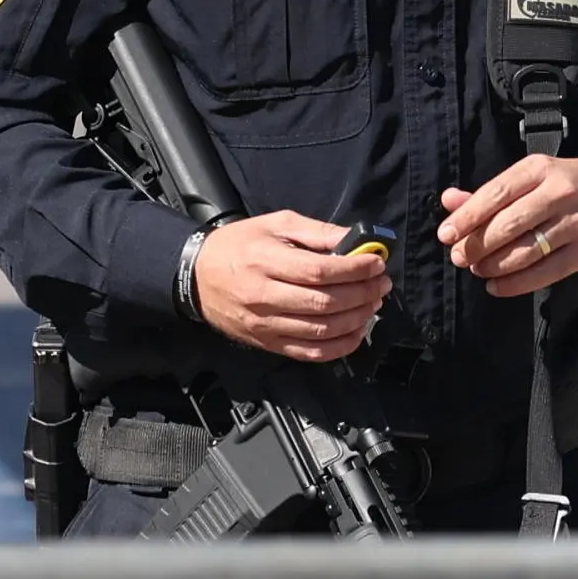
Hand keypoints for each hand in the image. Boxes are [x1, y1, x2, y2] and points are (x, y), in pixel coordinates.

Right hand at [191, 211, 393, 363]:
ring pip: (321, 331)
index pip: (319, 271)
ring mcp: (266, 325)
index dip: (354, 269)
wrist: (196, 277)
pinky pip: (310, 353)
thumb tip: (355, 240)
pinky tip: (356, 332)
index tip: (376, 263)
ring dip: (356, 319)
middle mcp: (265, 296)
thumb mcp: (275, 224)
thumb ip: (316, 232)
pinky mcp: (268, 344)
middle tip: (381, 284)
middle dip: (362, 293)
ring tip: (373, 304)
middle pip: (324, 302)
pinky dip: (340, 347)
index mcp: (265, 260)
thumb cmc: (237, 246)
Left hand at [437, 155, 577, 297]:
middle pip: (508, 225)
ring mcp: (574, 224)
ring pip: (525, 252)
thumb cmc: (569, 183)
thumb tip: (449, 201)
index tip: (446, 234)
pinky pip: (544, 273)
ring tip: (478, 269)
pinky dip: (515, 284)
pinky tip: (497, 286)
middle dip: (477, 245)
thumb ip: (490, 191)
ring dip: (494, 266)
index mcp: (539, 169)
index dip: (467, 217)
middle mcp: (558, 194)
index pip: (496, 194)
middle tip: (459, 257)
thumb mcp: (533, 177)